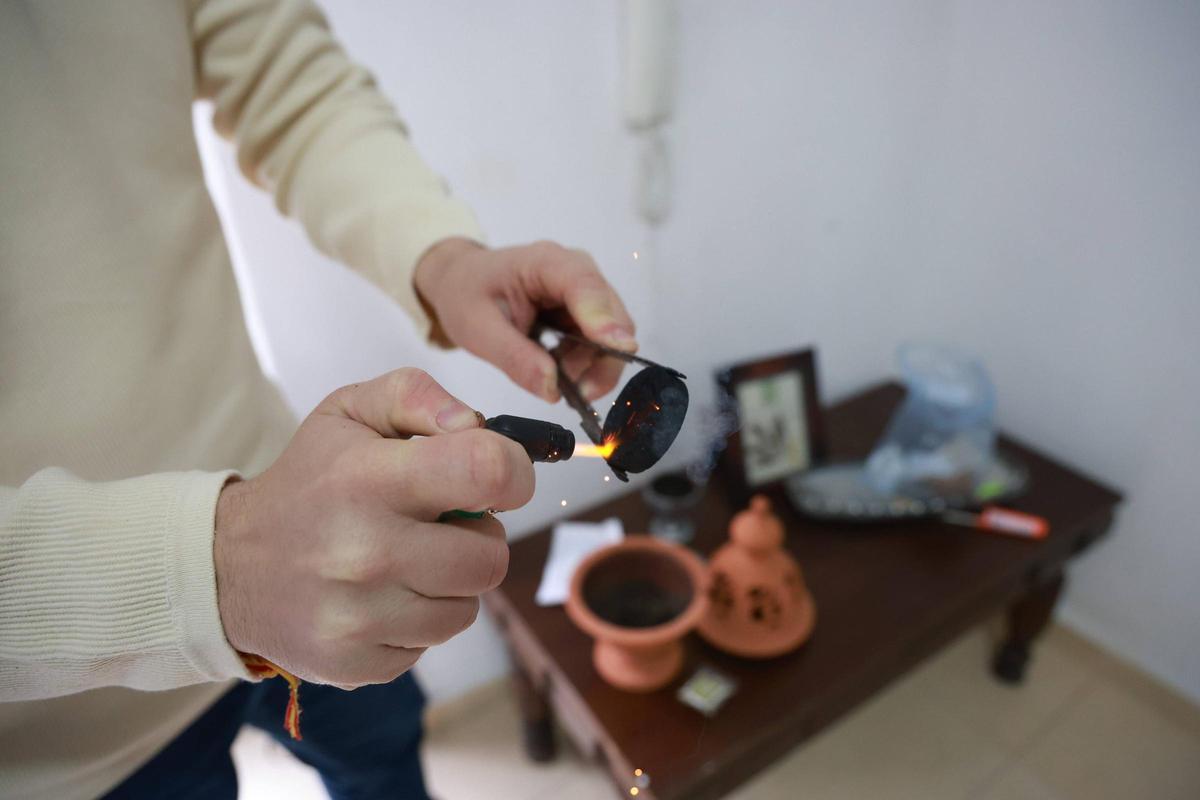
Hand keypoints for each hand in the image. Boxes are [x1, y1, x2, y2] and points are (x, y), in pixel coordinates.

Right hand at [214, 368, 533, 687]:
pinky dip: (417, 620)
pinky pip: (430, 644)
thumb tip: (476, 425)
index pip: (487, 471)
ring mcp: (358, 616)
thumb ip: (419, 398)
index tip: (500, 478)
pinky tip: (381, 596)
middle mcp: (366, 551)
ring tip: (408, 558)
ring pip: (467, 607)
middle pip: (490, 558)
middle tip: (440, 523)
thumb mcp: (351, 413)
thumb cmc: (310, 480)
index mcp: (370, 479)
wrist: (229, 564)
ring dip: (450, 583)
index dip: (513, 473)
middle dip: (479, 536)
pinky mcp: (355, 663)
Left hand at [414, 238, 637, 401]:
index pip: (585, 286)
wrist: (462, 281)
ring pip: (612, 336)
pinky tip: (558, 371)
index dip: (605, 320)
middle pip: (612, 316)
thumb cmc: (467, 294)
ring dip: (592, 367)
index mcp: (545, 263)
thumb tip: (552, 390)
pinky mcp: (585, 312)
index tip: (621, 350)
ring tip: (555, 380)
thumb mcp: (478, 329)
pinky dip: (585, 366)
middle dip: (601, 360)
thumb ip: (514, 358)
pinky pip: (600, 345)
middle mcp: (575, 271)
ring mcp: (584, 292)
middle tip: (574, 392)